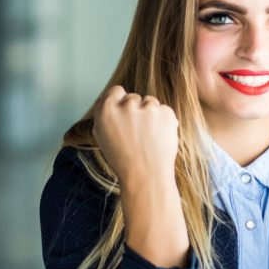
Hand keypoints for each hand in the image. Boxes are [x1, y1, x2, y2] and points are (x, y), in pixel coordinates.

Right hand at [92, 86, 187, 266]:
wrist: (146, 177)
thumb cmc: (123, 161)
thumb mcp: (103, 138)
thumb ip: (106, 117)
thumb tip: (112, 102)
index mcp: (106, 111)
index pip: (115, 91)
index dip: (121, 102)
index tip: (125, 113)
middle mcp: (125, 106)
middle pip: (133, 97)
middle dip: (137, 110)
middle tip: (138, 133)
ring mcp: (147, 108)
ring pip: (150, 102)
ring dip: (151, 114)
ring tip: (149, 137)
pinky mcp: (165, 113)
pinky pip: (164, 110)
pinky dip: (164, 121)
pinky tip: (159, 137)